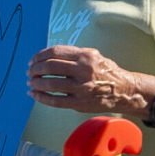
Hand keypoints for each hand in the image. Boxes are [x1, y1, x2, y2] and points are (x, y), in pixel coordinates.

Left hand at [27, 45, 154, 115]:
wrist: (124, 90)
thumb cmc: (106, 72)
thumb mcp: (94, 56)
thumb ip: (73, 55)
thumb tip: (47, 57)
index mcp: (86, 56)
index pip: (55, 52)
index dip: (40, 56)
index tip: (33, 60)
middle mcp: (84, 70)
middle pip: (50, 67)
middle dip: (35, 69)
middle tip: (30, 72)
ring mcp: (81, 88)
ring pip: (50, 84)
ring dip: (36, 82)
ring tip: (31, 82)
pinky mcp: (79, 103)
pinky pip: (54, 100)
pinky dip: (41, 97)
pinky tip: (34, 94)